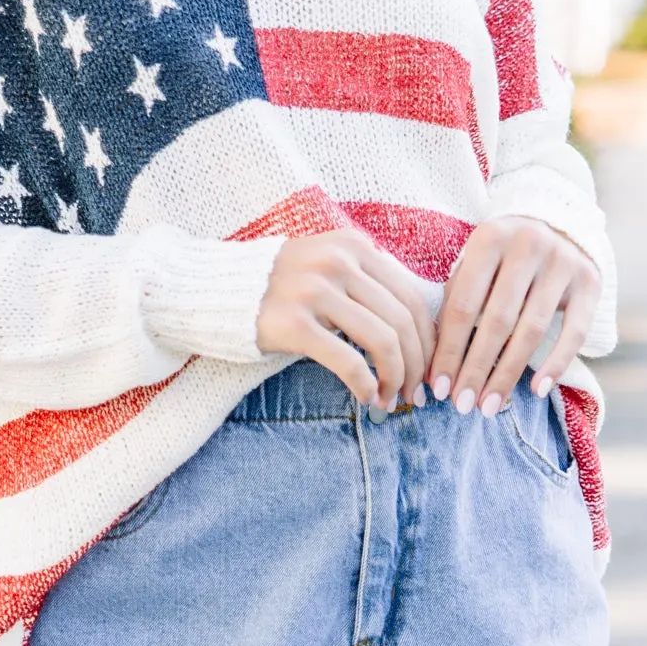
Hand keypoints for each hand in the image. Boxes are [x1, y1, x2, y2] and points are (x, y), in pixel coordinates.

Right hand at [255, 225, 437, 409]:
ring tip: (391, 398)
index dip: (428, 339)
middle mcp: (338, 262)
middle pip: (402, 320)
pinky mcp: (295, 323)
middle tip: (416, 394)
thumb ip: (368, 282)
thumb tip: (418, 328)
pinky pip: (348, 360)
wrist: (218, 290)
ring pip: (382, 341)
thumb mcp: (329, 266)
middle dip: (417, 365)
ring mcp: (315, 291)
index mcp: (354, 246)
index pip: (411, 296)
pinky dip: (365, 384)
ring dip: (395, 378)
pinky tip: (367, 397)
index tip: (428, 369)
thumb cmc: (282, 287)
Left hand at [429, 214, 600, 413]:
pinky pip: (574, 331)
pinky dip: (556, 363)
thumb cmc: (503, 252)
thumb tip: (438, 363)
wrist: (558, 217)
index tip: (438, 388)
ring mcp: (563, 263)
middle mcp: (528, 246)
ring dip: (508, 374)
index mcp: (490, 238)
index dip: (449, 350)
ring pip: (531, 330)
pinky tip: (537, 390)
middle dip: (476, 369)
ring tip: (490, 406)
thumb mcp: (474, 261)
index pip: (463, 306)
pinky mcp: (590, 281)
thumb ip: (458, 299)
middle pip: (497, 321)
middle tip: (462, 406)